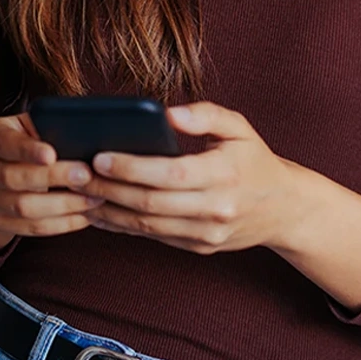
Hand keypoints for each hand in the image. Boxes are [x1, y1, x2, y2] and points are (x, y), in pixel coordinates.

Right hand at [0, 113, 104, 255]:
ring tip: (93, 197)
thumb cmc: (25, 140)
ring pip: (22, 208)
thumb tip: (81, 134)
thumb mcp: (29, 125)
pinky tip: (84, 215)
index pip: (4, 142)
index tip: (52, 154)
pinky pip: (30, 228)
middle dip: (53, 178)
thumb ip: (46, 127)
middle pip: (12, 178)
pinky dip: (61, 224)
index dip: (26, 150)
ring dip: (62, 205)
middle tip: (86, 175)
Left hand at [77, 102, 296, 254]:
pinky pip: (154, 237)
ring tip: (80, 192)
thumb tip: (169, 112)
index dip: (132, 167)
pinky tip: (100, 211)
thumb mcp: (239, 127)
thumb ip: (206, 114)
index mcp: (224, 174)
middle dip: (110, 189)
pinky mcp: (198, 247)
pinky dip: (124, 226)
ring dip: (110, 211)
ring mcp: (206, 233)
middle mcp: (215, 209)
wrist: (283, 209)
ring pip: (148, 225)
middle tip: (77, 174)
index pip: (170, 174)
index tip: (100, 156)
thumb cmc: (254, 160)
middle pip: (152, 203)